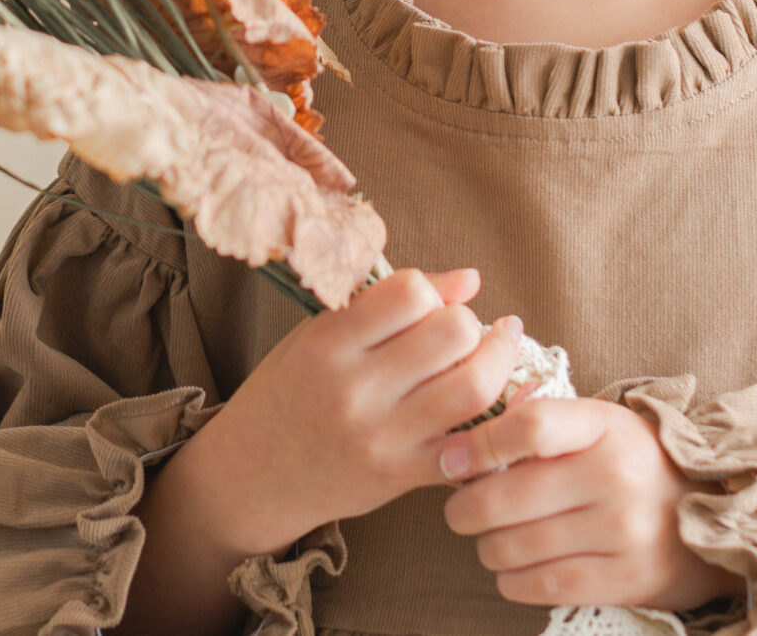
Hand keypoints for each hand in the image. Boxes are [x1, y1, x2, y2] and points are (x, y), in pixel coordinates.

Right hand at [173, 267, 523, 554]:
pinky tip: (500, 403)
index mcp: (327, 344)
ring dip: (495, 363)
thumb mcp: (319, 334)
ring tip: (492, 354)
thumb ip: (387, 302)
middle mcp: (354, 391)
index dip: (429, 291)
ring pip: (474, 387)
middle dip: (468, 325)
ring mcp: (382, 438)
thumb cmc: (292, 390)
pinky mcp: (404, 477)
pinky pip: (474, 447)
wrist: (256, 474)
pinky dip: (498, 422)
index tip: (426, 305)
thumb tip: (470, 280)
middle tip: (462, 333)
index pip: (409, 292)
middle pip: (453, 334)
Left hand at [439, 396, 743, 611]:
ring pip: (513, 547)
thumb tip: (459, 447)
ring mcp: (622, 531)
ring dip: (487, 547)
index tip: (451, 460)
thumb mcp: (596, 426)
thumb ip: (535, 424)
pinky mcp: (624, 579)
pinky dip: (511, 580)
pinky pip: (540, 585)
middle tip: (461, 511)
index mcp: (605, 426)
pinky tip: (515, 568)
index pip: (529, 427)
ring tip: (494, 539)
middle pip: (505, 497)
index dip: (477, 444)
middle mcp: (615, 476)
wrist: (711, 517)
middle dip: (464, 510)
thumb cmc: (631, 464)